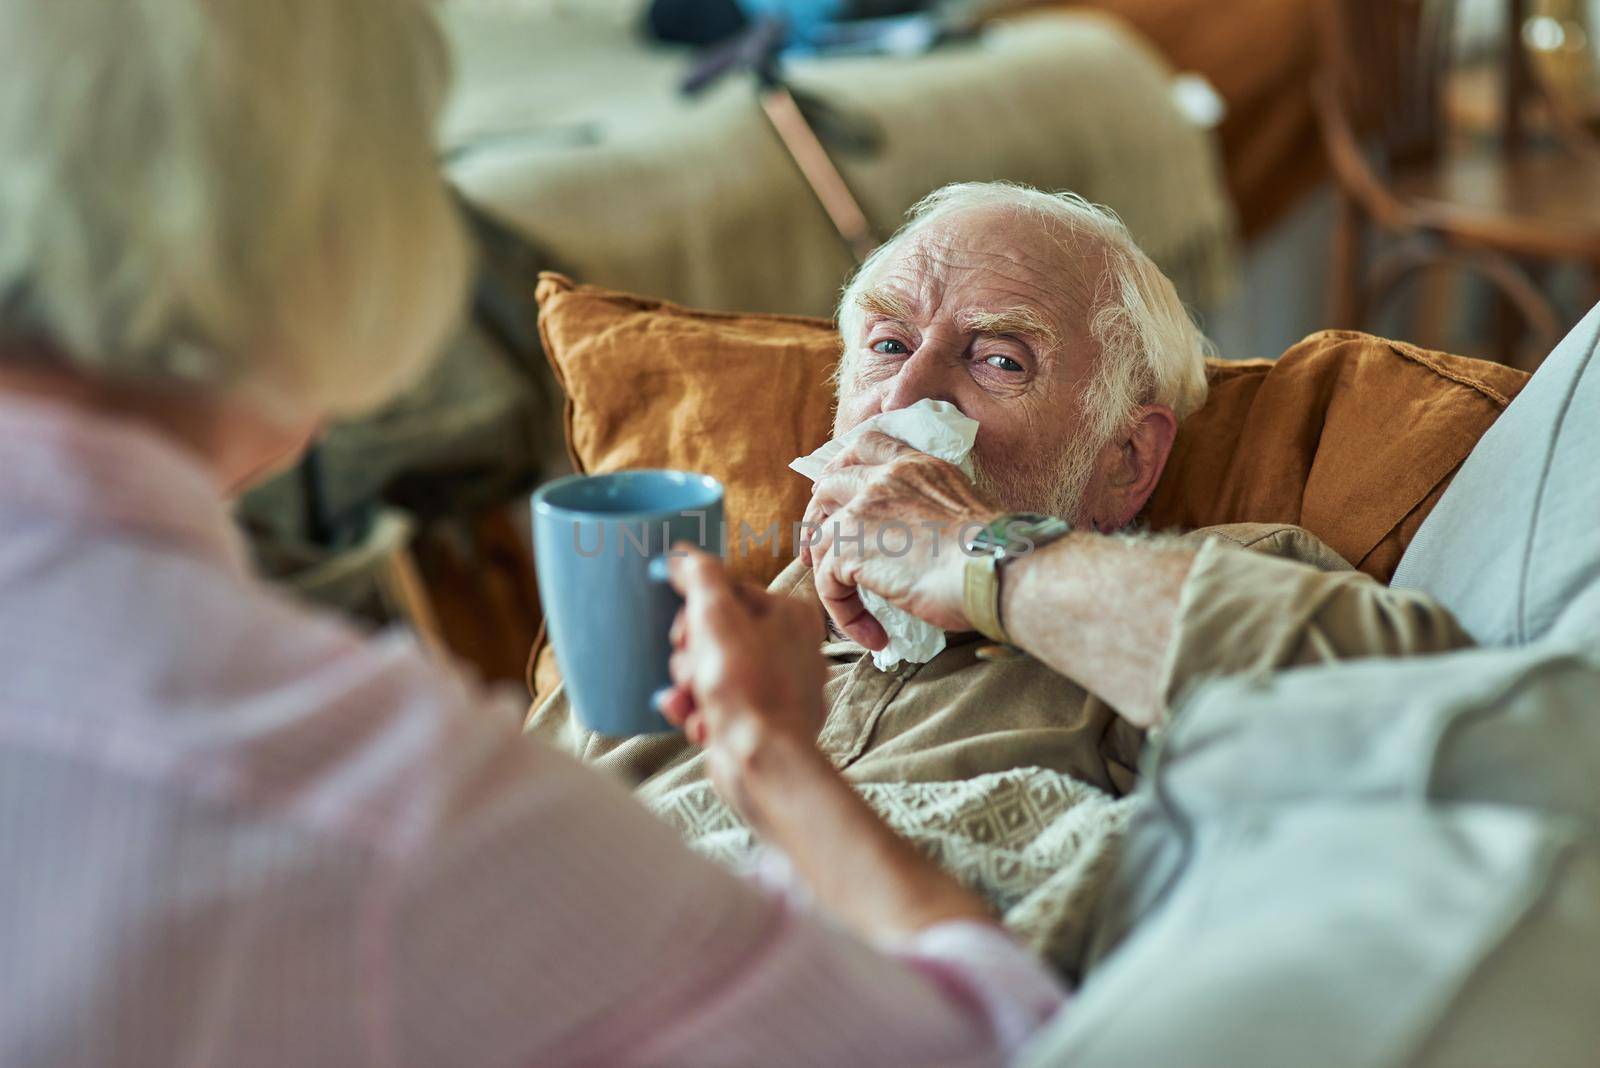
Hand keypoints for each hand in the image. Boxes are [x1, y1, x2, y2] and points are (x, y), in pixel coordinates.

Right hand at [657, 547, 829, 822]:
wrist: (764, 763)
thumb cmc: (749, 689)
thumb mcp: (717, 618)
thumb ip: (700, 577)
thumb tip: (682, 554)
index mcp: (788, 613)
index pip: (726, 591)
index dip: (695, 612)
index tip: (683, 630)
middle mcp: (787, 646)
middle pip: (713, 631)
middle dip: (688, 655)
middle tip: (691, 670)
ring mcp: (773, 684)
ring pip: (707, 668)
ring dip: (688, 685)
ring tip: (693, 701)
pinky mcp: (756, 718)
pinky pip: (713, 703)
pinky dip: (698, 713)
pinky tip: (697, 724)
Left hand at [800, 432, 1001, 649]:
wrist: (995, 568)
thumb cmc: (994, 554)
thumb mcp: (963, 511)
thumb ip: (932, 510)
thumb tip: (918, 541)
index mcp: (917, 466)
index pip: (868, 446)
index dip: (843, 468)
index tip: (836, 497)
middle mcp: (887, 478)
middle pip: (831, 484)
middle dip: (818, 517)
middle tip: (818, 555)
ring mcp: (864, 508)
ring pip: (822, 537)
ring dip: (830, 576)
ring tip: (852, 611)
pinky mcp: (850, 545)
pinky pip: (827, 580)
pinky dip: (843, 611)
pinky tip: (874, 634)